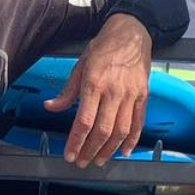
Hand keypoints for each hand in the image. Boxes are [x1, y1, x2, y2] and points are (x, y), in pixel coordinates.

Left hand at [46, 13, 152, 166]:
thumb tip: (51, 107)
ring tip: (98, 160)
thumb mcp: (80, 65)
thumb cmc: (104, 47)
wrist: (132, 33)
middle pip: (102, 130)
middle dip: (90, 150)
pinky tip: (124, 151)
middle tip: (82, 161)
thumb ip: (67, 91)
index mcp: (94, 83)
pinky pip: (138, 123)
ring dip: (109, 150)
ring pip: (120, 130)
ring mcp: (130, 95)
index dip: (76, 141)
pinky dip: (132, 140)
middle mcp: (113, 91)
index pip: (84, 121)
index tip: (69, 154)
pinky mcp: (143, 96)